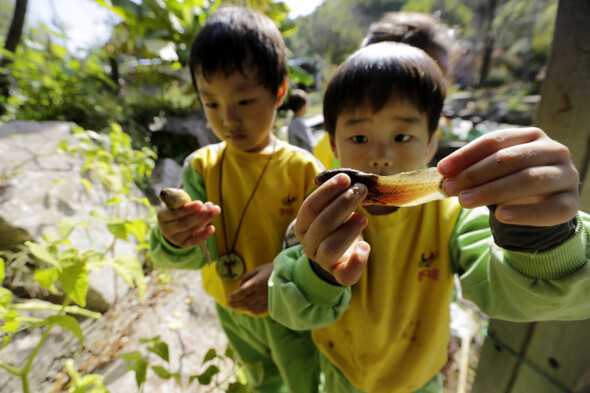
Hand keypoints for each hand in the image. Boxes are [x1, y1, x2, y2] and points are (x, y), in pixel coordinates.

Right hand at [157, 201, 220, 247]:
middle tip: (210, 206)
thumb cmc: (177, 208)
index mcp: (162, 216)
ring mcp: (175, 238)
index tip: (200, 203)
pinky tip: (212, 228)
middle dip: (199, 214)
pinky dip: (204, 235)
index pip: (174, 213)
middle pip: (184, 223)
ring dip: (206, 220)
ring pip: (192, 230)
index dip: (188, 209)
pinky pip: (195, 241)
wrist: (173, 222)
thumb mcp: (176, 202)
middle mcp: (167, 229)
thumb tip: (198, 204)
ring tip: (215, 210)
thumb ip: (183, 200)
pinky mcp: (184, 244)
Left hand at [227, 263, 273, 313]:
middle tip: (228, 305)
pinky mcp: (270, 303)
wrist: (288, 275)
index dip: (234, 296)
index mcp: (256, 283)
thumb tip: (239, 284)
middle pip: (244, 302)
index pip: (241, 292)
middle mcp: (259, 293)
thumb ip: (247, 276)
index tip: (228, 297)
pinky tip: (249, 310)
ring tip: (237, 308)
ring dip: (242, 308)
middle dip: (235, 305)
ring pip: (251, 307)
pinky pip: (260, 310)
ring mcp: (265, 299)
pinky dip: (253, 311)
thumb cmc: (272, 269)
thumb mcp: (258, 269)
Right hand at [294, 173, 370, 285]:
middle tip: (361, 190)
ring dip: (349, 229)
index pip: (309, 207)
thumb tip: (348, 177)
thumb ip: (337, 194)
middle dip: (343, 204)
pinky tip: (366, 246)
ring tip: (364, 216)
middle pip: (322, 225)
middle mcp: (308, 244)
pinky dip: (357, 261)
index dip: (326, 192)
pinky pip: (345, 274)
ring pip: (330, 248)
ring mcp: (323, 262)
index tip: (345, 178)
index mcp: (302, 226)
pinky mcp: (340, 275)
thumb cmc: (337, 225)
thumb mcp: (333, 209)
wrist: (339, 254)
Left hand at [438, 127, 579, 225]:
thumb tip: (443, 171)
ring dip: (492, 192)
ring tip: (464, 201)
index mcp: (531, 136)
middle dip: (475, 174)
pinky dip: (523, 213)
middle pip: (510, 159)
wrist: (542, 206)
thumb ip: (471, 169)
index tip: (442, 169)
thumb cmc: (511, 182)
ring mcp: (566, 176)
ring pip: (529, 180)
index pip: (495, 140)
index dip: (466, 155)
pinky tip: (500, 216)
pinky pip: (549, 209)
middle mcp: (553, 151)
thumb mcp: (492, 172)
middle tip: (450, 188)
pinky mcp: (571, 203)